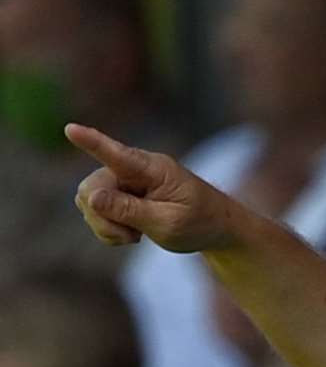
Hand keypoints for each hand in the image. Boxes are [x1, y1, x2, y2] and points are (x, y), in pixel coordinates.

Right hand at [66, 124, 238, 252]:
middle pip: (92, 188)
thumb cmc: (199, 222)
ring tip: (136, 235)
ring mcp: (123, 180)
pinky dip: (108, 228)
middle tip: (132, 237)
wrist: (214, 226)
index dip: (92, 142)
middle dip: (103, 218)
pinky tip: (131, 233)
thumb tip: (91, 198)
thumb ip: (130, 211)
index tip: (71, 129)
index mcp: (153, 169)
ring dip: (106, 225)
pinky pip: (94, 210)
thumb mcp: (169, 223)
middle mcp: (133, 168)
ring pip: (88, 201)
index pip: (118, 155)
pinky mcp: (118, 194)